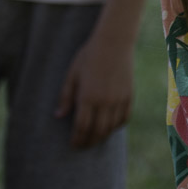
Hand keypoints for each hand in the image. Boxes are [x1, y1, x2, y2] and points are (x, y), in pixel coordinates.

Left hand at [56, 29, 133, 148]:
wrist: (114, 42)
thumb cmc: (89, 56)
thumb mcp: (72, 74)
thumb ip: (65, 97)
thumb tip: (58, 116)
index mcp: (88, 96)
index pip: (82, 127)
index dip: (77, 139)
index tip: (72, 145)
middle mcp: (104, 101)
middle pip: (97, 131)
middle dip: (88, 142)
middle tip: (82, 146)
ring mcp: (119, 99)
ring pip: (111, 127)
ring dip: (102, 136)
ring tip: (94, 139)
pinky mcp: (129, 95)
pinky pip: (124, 118)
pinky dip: (117, 126)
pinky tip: (110, 127)